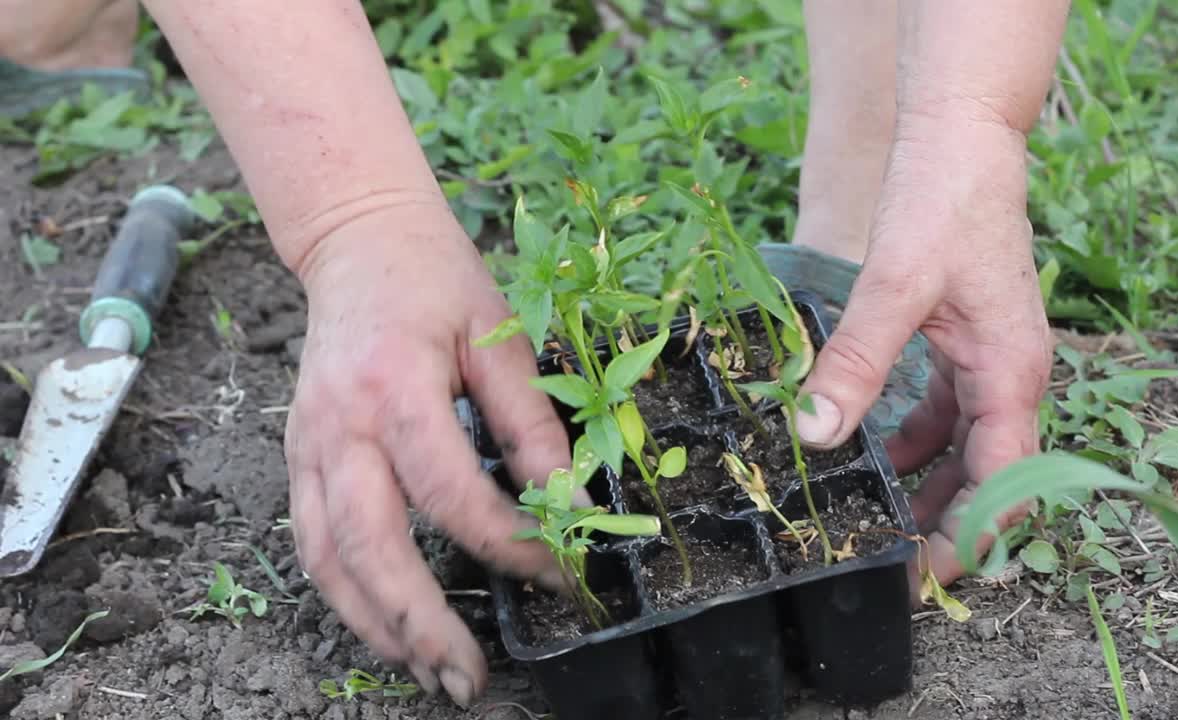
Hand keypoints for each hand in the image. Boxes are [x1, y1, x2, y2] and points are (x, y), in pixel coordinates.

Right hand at [283, 203, 569, 705]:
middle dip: (422, 622)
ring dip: (376, 625)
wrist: (359, 243)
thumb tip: (570, 502)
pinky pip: (311, 541)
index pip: (452, 492)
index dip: (508, 543)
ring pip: (328, 558)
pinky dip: (346, 593)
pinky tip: (385, 624)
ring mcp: (307, 444)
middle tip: (468, 676)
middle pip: (370, 546)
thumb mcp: (500, 338)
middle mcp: (339, 424)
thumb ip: (531, 424)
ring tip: (428, 670)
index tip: (557, 572)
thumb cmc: (437, 282)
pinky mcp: (297, 455)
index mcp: (395, 386)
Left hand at [793, 115, 1053, 588]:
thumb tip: (813, 434)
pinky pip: (945, 411)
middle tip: (890, 563)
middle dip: (945, 523)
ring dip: (926, 485)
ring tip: (876, 520)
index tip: (925, 576)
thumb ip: (855, 363)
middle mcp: (1010, 375)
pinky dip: (912, 439)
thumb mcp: (894, 288)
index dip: (970, 536)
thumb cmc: (941, 203)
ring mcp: (990, 359)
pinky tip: (871, 452)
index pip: (1005, 482)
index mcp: (1011, 373)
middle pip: (987, 475)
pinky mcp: (966, 342)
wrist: (960, 137)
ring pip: (964, 447)